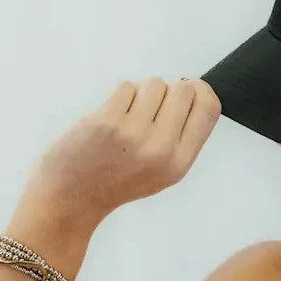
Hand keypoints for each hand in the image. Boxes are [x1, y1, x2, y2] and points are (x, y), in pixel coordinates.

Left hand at [15, 77, 221, 232]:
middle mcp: (160, 148)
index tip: (191, 89)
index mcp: (179, 163)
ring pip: (154, 83)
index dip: (201, 91)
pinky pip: (126, 86)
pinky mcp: (106, 120)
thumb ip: (183, 138)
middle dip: (170, 90)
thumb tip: (194, 91)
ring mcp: (132, 133)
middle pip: (184, 89)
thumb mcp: (164, 172)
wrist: (71, 196)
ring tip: (129, 116)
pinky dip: (119, 96)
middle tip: (152, 108)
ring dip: (142, 93)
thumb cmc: (116, 181)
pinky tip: (111, 117)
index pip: (208, 109)